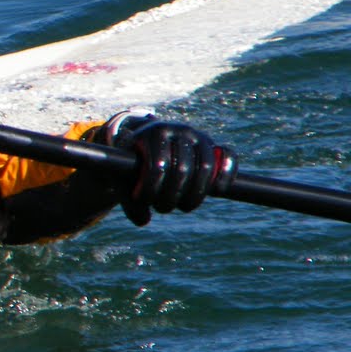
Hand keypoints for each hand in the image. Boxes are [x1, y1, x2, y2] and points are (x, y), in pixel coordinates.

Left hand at [93, 113, 233, 225]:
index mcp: (152, 135)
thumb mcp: (123, 176)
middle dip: (172, 196)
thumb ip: (129, 199)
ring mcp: (198, 136)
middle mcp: (178, 131)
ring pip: (206, 166)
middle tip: (163, 208)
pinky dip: (226, 175)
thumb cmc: (133, 163)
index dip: (151, 189)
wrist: (146, 138)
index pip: (157, 167)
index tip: (144, 201)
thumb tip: (144, 220)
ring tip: (183, 206)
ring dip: (195, 194)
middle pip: (183, 170)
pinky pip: (228, 157)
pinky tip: (218, 191)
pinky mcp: (214, 145)